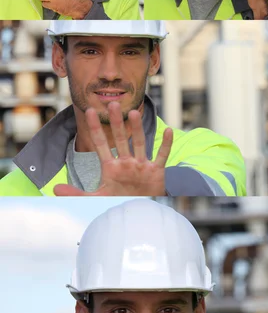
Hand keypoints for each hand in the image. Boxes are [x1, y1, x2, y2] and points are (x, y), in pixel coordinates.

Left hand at [54, 101, 172, 195]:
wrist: (142, 209)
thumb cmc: (121, 200)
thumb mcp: (98, 198)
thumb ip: (77, 194)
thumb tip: (55, 190)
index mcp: (111, 167)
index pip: (100, 144)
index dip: (95, 129)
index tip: (89, 112)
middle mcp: (126, 162)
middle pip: (120, 139)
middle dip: (116, 123)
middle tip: (112, 103)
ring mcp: (141, 165)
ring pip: (139, 143)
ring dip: (137, 129)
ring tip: (134, 112)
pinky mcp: (155, 171)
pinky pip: (161, 156)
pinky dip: (165, 144)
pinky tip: (168, 130)